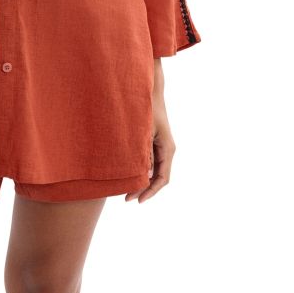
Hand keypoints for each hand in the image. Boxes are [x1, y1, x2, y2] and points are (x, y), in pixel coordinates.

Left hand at [125, 89, 175, 203]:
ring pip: (153, 170)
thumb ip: (144, 153)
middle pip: (157, 177)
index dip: (151, 191)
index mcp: (167, 149)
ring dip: (142, 180)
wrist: (149, 92)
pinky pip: (149, 161)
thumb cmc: (146, 110)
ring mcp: (161, 147)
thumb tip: (144, 175)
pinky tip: (128, 174)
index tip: (138, 200)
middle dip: (144, 189)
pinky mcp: (154, 142)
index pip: (162, 178)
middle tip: (126, 198)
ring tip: (126, 189)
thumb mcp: (144, 133)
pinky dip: (141, 170)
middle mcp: (166, 150)